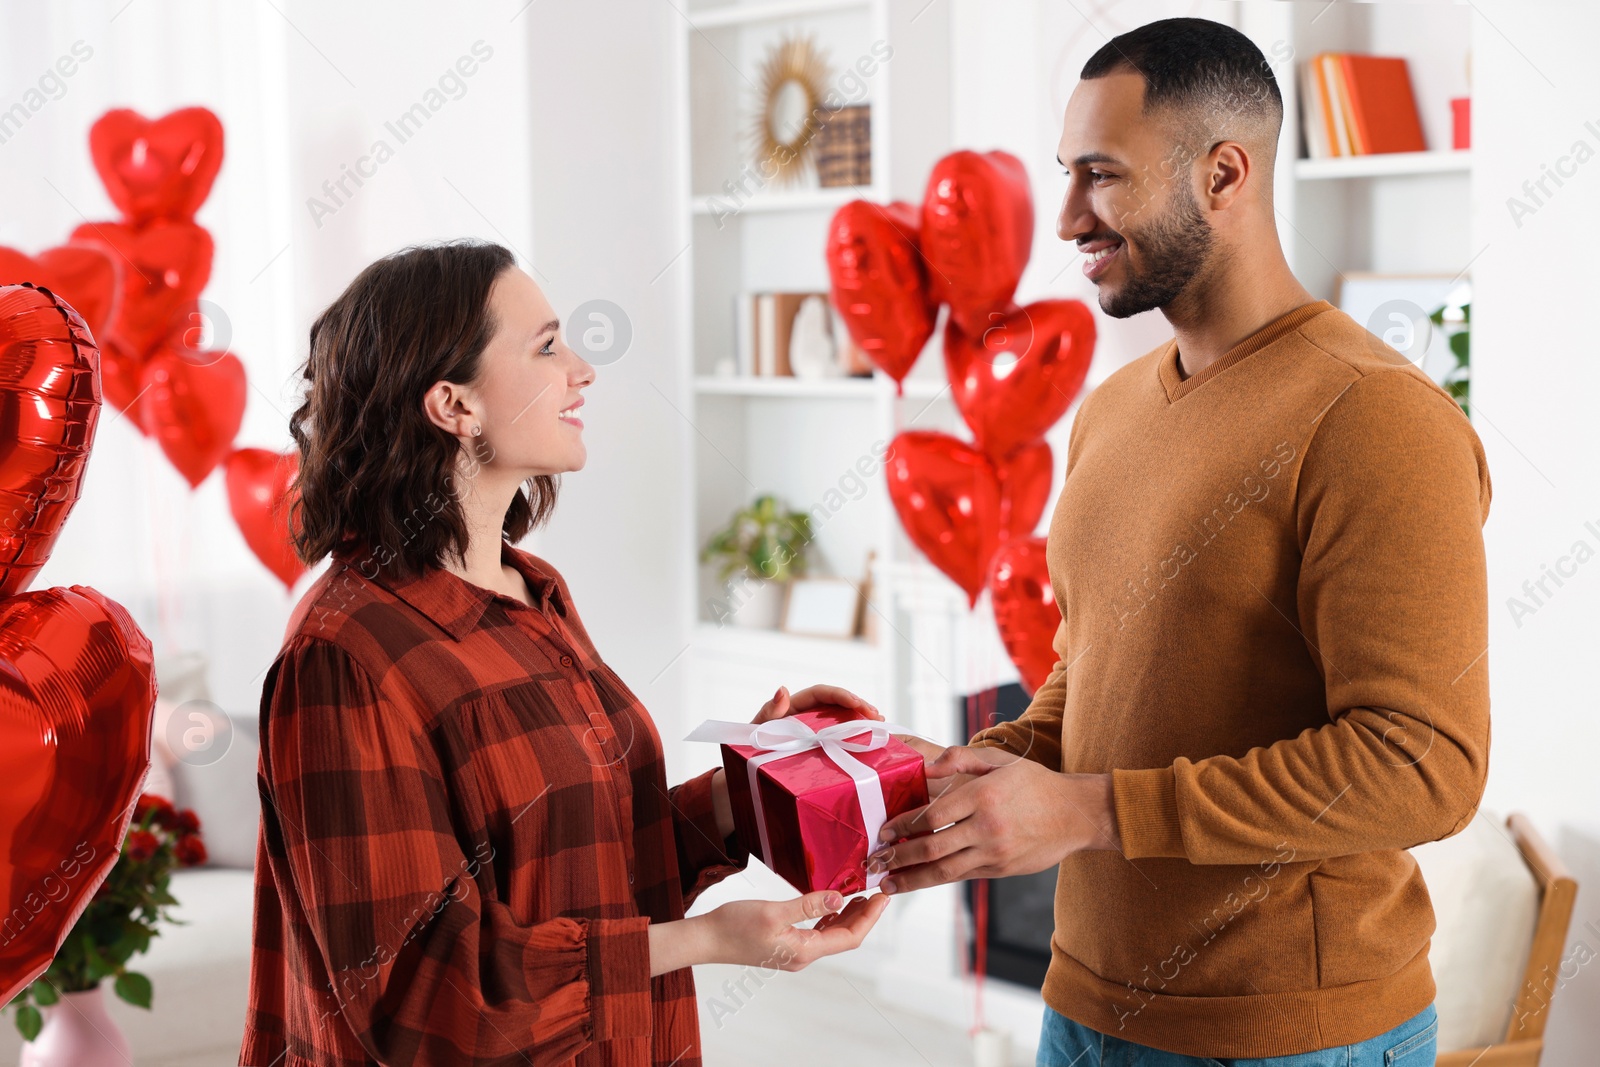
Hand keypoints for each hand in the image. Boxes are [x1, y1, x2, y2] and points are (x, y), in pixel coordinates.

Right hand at [702, 891, 889, 970]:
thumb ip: (809, 905)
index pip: (849, 937)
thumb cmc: (735, 926)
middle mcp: (803, 956)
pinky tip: (832, 905)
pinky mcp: (785, 946)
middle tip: (877, 893)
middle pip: (844, 938)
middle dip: (864, 916)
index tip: (882, 898)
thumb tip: (840, 899)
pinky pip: (817, 934)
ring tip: (860, 895)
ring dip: (848, 916)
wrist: (707, 939)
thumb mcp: (774, 911)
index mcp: (805, 950)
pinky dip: (830, 918)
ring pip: (831, 936)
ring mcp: (794, 953)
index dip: (869, 918)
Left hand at [713, 684, 883, 838]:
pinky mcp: (818, 750)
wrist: (743, 779)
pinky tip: (870, 742)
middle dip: (858, 706)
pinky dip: (854, 739)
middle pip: (837, 704)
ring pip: (841, 720)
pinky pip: (837, 740)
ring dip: (861, 720)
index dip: (841, 695)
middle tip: (876, 715)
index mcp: (793, 707)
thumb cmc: (746, 751)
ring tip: (880, 725)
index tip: (857, 703)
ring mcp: (814, 733)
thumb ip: (768, 713)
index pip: (821, 693)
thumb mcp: (755, 731)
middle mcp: (807, 717)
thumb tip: (783, 689)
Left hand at [866, 747, 1120, 893]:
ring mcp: (995, 853)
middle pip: (932, 848)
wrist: (1075, 814)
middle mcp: (987, 828)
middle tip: (874, 862)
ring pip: (944, 872)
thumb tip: (927, 766)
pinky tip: (917, 881)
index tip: (883, 832)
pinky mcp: (1000, 870)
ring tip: (887, 885)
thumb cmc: (1034, 783)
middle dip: (898, 858)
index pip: (932, 816)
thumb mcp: (999, 760)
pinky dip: (936, 880)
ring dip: (911, 879)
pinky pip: (961, 876)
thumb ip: (961, 757)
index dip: (903, 826)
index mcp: (983, 796)